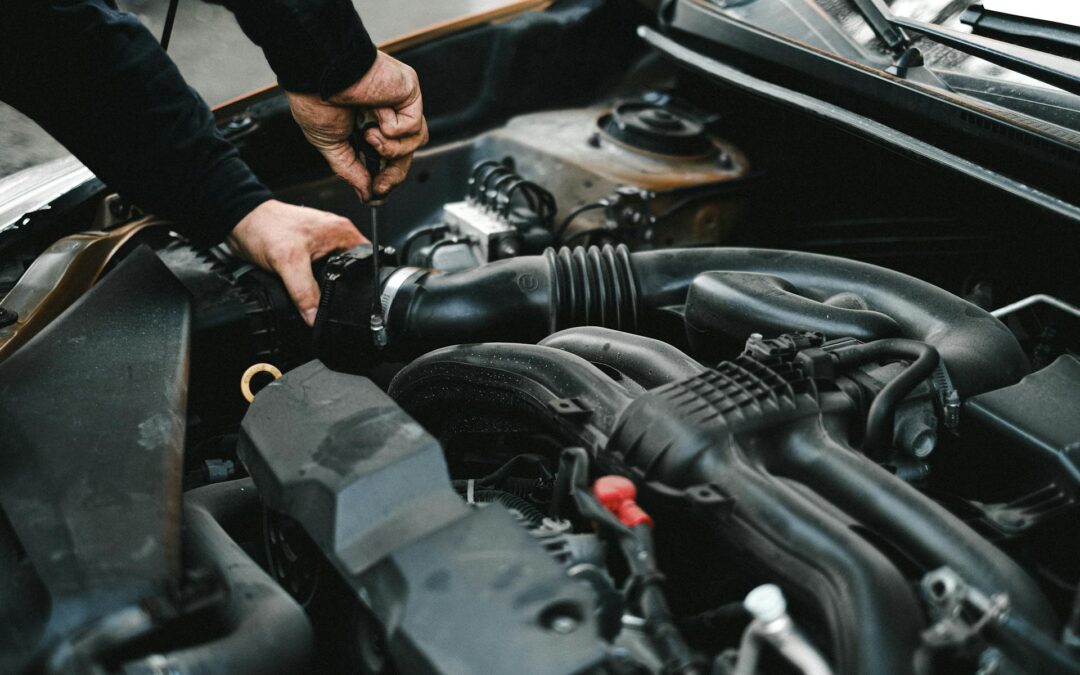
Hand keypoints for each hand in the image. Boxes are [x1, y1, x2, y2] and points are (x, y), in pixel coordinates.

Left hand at [227, 200, 365, 325]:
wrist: (240, 222)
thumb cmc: (265, 227)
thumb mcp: (288, 263)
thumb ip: (305, 292)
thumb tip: (315, 316)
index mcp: (342, 233)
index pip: (367, 261)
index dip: (365, 282)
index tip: (357, 299)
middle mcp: (336, 237)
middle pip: (352, 271)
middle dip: (344, 288)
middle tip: (334, 302)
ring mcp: (322, 245)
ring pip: (335, 273)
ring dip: (327, 286)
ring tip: (319, 297)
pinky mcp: (309, 253)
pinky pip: (319, 273)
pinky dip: (314, 284)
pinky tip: (307, 291)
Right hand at [286, 51, 428, 200]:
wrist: (317, 73)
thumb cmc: (316, 98)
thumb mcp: (331, 144)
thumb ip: (350, 170)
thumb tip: (366, 195)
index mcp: (367, 124)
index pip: (389, 157)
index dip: (386, 178)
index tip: (376, 192)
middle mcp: (387, 113)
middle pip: (406, 154)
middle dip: (393, 174)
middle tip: (379, 185)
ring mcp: (400, 102)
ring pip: (415, 142)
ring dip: (391, 148)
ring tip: (369, 135)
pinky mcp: (410, 92)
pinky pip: (413, 126)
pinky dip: (393, 128)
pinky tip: (376, 113)